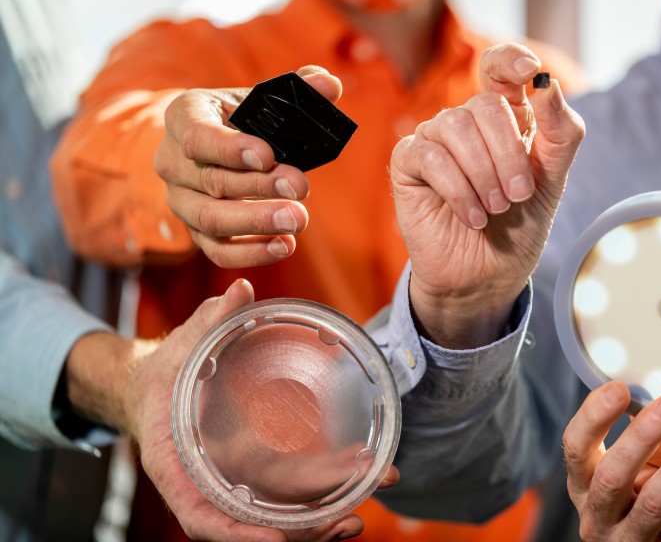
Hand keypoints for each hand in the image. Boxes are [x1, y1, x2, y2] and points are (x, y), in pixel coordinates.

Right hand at [125, 279, 397, 540]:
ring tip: (361, 516)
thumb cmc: (164, 372)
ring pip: (272, 519)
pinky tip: (355, 492)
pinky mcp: (252, 475)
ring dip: (317, 526)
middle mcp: (204, 484)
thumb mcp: (179, 346)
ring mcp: (230, 483)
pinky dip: (318, 502)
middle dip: (299, 534)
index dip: (236, 532)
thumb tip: (240, 288)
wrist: (156, 388)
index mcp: (176, 465)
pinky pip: (283, 499)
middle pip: (248, 527)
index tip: (274, 540)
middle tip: (350, 521)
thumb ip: (208, 321)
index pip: (199, 515)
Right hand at [154, 66, 342, 267]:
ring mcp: (181, 199)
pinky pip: (216, 250)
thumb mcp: (261, 98)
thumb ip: (298, 89)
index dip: (231, 148)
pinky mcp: (196, 230)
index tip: (267, 156)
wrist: (210, 147)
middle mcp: (173, 160)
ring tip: (298, 220)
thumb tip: (331, 84)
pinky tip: (284, 246)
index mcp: (185, 117)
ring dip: (256, 222)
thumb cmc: (240, 119)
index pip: (198, 136)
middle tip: (300, 188)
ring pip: (210, 219)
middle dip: (260, 187)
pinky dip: (250, 253)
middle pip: (212, 181)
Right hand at [389, 43, 584, 347]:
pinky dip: (457, 189)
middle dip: (507, 153)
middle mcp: (468, 123)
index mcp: (505, 118)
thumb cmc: (518, 228)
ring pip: (454, 127)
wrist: (486, 276)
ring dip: (482, 174)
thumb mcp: (552, 180)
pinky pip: (429, 156)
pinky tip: (472, 216)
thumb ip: (561, 132)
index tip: (530, 71)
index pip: (499, 68)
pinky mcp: (408, 164)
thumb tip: (547, 84)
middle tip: (518, 196)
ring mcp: (435, 140)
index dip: (511, 60)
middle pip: (484, 104)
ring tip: (495, 209)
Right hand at [562, 381, 660, 541]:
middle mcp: (599, 517)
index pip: (576, 448)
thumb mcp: (643, 466)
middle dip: (642, 437)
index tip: (620, 388)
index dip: (594, 418)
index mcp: (584, 485)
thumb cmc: (652, 494)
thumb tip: (660, 392)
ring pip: (657, 501)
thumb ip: (648, 435)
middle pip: (611, 477)